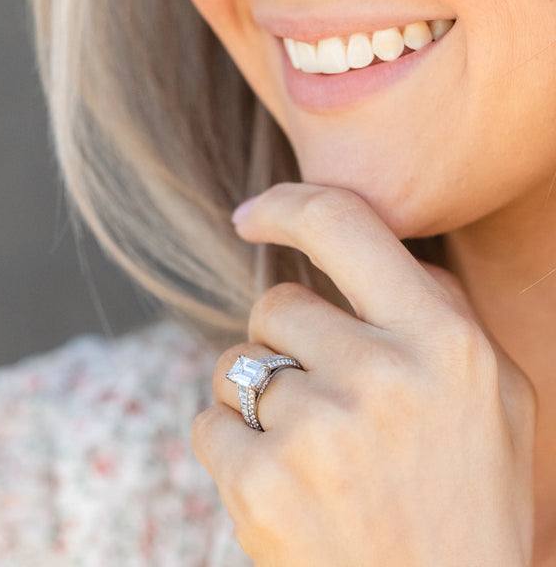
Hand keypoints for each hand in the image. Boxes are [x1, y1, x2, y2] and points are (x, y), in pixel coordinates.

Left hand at [192, 183, 536, 566]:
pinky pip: (209, 424)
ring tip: (309, 452)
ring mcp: (315, 432)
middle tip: (324, 398)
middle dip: (287, 343)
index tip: (254, 213)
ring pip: (235, 366)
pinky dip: (233, 445)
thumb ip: (444, 312)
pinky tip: (283, 485)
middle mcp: (379, 376)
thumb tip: (387, 253)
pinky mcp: (260, 485)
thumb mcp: (496, 398)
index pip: (344, 226)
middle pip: (275, 307)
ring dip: (257, 397)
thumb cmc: (469, 499)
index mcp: (442, 342)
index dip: (289, 205)